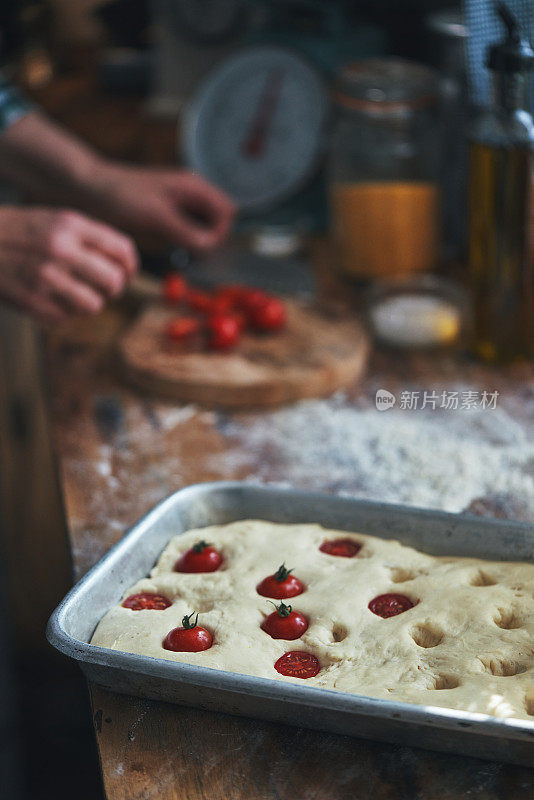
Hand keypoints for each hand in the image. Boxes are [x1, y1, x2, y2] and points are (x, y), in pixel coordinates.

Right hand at [0, 206, 137, 322]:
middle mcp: (60, 249)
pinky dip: (64, 311)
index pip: (121, 249)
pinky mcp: (32, 301)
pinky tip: (51, 297)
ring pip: (94, 305)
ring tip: (77, 294)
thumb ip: (88, 236)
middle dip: (114, 288)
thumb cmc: (19, 231)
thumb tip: (124, 262)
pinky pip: (67, 316)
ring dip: (90, 302)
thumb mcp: (54, 219)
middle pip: (114, 281)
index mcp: (69, 225)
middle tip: (106, 288)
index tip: (128, 272)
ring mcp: (45, 277)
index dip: (131, 265)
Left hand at [85, 164, 235, 252]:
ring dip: (197, 241)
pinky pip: (188, 230)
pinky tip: (168, 246)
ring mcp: (180, 204)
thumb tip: (210, 247)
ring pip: (204, 227)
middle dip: (210, 238)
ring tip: (177, 249)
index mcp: (194, 186)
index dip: (219, 232)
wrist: (89, 189)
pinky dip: (184, 241)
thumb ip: (186, 231)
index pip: (227, 212)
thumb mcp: (156, 216)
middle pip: (219, 220)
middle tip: (188, 250)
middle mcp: (191, 193)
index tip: (199, 247)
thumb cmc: (120, 196)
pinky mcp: (168, 214)